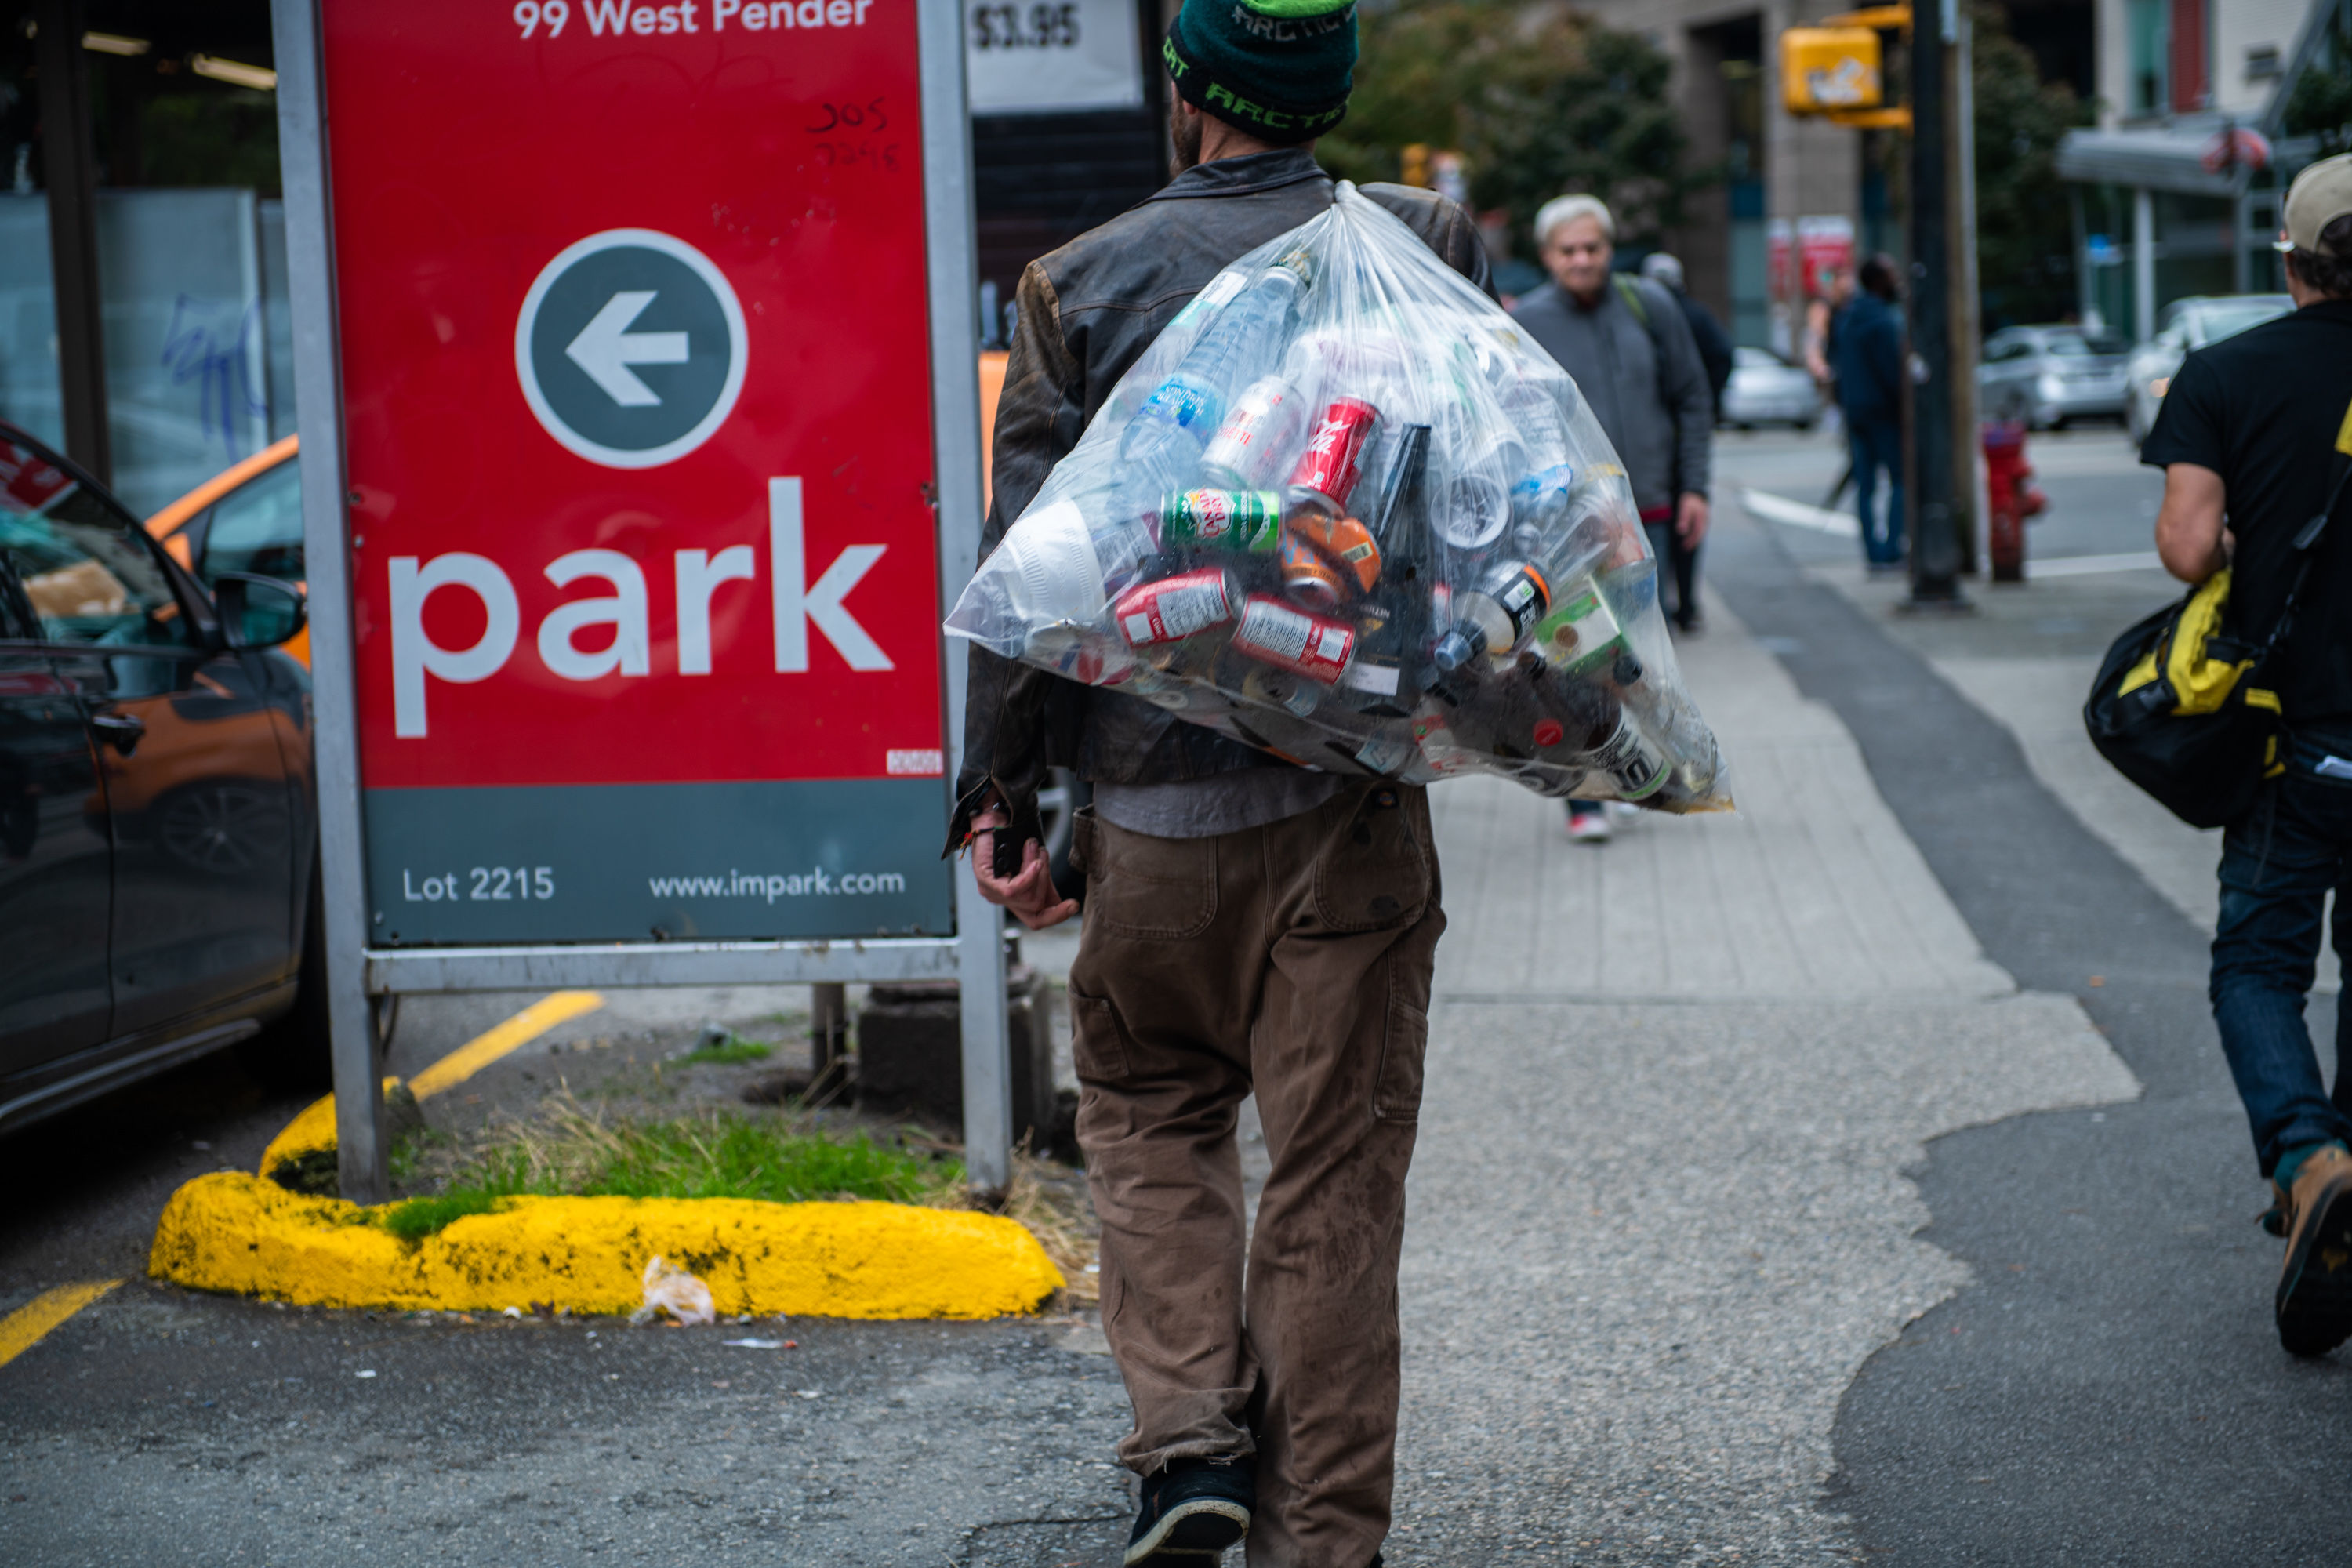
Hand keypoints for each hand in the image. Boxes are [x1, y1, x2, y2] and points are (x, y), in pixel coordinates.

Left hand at [970, 809, 1077, 930]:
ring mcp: (990, 892)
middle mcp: (1000, 899)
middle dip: (1045, 881)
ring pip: (1027, 898)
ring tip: (1034, 848)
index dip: (1056, 916)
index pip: (1035, 920)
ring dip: (1038, 870)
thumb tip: (1060, 903)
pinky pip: (1013, 890)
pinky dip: (1029, 876)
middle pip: (1035, 908)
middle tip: (1043, 857)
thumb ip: (1043, 883)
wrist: (994, 815)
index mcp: (1012, 898)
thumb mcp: (1035, 865)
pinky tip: (1035, 863)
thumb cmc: (1012, 838)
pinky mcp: (985, 882)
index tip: (1073, 905)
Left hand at [1675, 492, 1709, 544]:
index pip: (1696, 533)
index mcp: (1701, 518)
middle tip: (1685, 548)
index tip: (1684, 547)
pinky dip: (1696, 533)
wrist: (1695, 489)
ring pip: (1701, 531)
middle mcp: (1705, 519)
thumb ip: (1683, 519)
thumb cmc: (1689, 499)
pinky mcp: (1703, 516)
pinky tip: (1691, 534)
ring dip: (1695, 538)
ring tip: (1688, 544)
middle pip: (1700, 533)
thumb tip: (1681, 532)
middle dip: (1693, 542)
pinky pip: (1700, 527)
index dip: (1691, 541)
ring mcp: (1705, 517)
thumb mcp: (1684, 508)